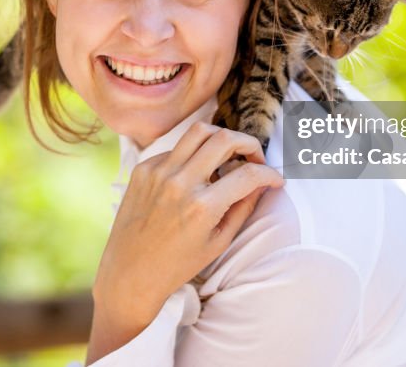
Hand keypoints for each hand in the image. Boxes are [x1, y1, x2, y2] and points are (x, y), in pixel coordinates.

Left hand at [86, 123, 284, 362]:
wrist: (130, 273)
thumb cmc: (177, 264)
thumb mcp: (219, 241)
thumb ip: (243, 207)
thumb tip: (262, 183)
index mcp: (202, 206)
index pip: (248, 174)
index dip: (269, 174)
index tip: (275, 178)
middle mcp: (180, 183)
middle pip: (225, 139)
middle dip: (249, 144)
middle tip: (254, 157)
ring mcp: (158, 172)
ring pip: (199, 131)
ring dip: (221, 138)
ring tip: (228, 154)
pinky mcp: (143, 169)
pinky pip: (175, 149)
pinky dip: (192, 155)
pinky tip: (194, 174)